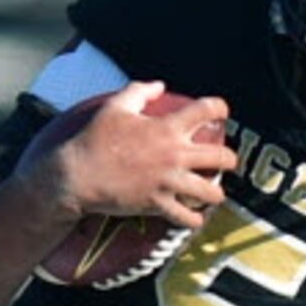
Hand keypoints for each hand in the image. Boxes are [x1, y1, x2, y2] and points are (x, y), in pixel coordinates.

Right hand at [25, 80, 236, 228]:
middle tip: (224, 161)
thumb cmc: (93, 140)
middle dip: (229, 159)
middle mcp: (174, 154)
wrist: (76, 176)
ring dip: (216, 193)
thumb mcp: (114, 107)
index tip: (220, 113)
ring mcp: (168, 181)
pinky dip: (194, 220)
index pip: (208, 110)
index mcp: (167, 128)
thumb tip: (159, 86)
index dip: (220, 108)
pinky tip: (195, 218)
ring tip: (213, 193)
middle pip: (222, 156)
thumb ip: (139, 91)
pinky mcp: (157, 204)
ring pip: (210, 191)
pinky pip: (185, 217)